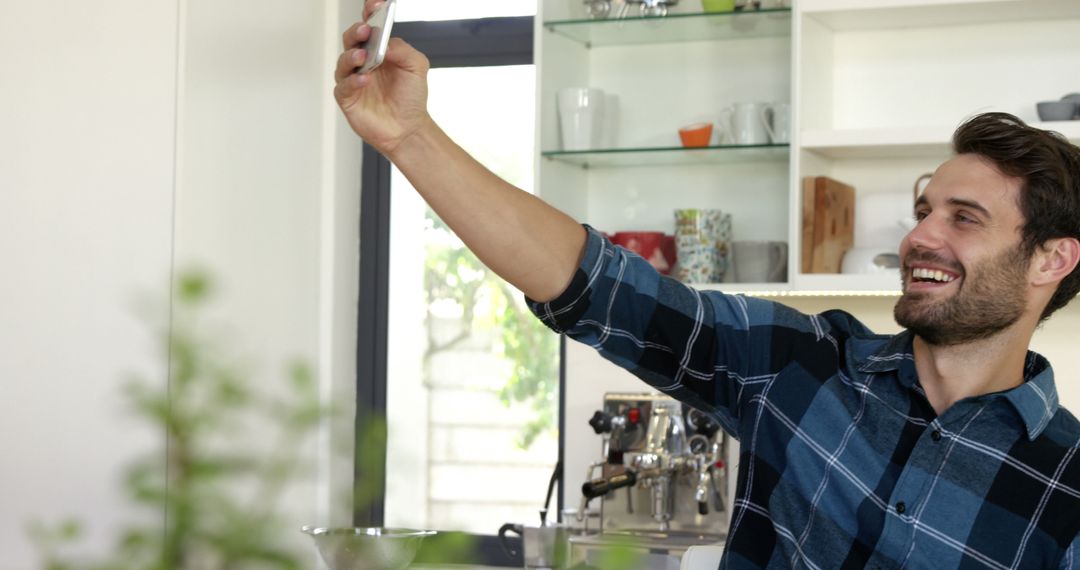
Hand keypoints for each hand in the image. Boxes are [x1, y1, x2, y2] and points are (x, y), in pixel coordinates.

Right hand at [334, 0, 433, 156]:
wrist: (408, 129)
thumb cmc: (410, 98)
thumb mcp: (416, 67)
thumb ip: (403, 49)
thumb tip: (385, 42)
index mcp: (379, 50)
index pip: (369, 25)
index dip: (370, 12)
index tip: (376, 4)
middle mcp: (363, 61)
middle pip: (351, 39)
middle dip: (357, 32)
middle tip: (366, 31)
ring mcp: (353, 78)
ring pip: (343, 61)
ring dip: (352, 56)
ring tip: (363, 57)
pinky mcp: (348, 97)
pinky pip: (344, 85)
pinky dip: (353, 81)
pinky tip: (365, 79)